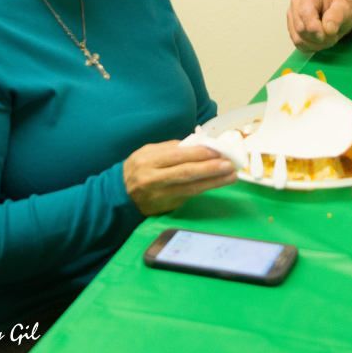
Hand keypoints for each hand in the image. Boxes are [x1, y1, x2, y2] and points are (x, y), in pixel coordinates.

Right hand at [123, 140, 237, 216]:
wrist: (119, 194)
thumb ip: (172, 148)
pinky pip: (188, 197)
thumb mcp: (149, 152)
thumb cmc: (139, 167)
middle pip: (185, 173)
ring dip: (214, 182)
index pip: (178, 156)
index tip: (218, 151)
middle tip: (230, 165)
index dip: (199, 154)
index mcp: (149, 160)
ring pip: (190, 188)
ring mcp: (159, 196)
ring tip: (231, 176)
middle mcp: (153, 179)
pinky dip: (204, 189)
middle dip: (210, 169)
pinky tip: (218, 184)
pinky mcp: (165, 207)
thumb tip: (200, 145)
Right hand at [286, 0, 351, 51]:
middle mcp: (297, 2)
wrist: (340, 13)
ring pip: (298, 39)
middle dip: (319, 37)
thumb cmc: (341, 7)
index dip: (316, 28)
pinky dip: (311, 46)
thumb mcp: (346, 8)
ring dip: (316, 44)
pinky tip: (321, 40)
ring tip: (328, 37)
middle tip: (333, 35)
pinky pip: (298, 44)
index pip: (305, 13)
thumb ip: (337, 16)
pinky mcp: (292, 29)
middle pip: (301, 28)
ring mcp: (292, 16)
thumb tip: (328, 28)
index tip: (329, 33)